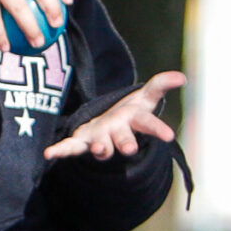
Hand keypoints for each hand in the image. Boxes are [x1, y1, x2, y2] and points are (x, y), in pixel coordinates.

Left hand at [43, 71, 183, 161]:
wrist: (107, 132)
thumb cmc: (129, 115)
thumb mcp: (145, 97)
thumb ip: (160, 85)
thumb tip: (181, 77)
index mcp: (134, 123)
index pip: (149, 125)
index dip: (159, 129)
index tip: (169, 136)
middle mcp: (118, 135)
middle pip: (124, 139)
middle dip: (126, 143)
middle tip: (130, 149)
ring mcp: (101, 140)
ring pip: (102, 147)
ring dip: (101, 148)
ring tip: (99, 148)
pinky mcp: (82, 143)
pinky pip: (71, 148)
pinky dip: (60, 151)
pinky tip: (48, 153)